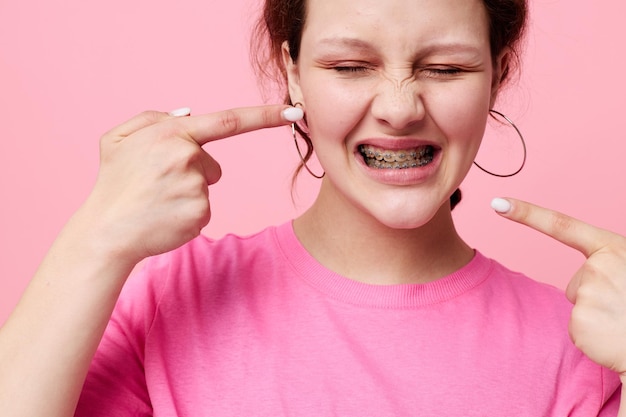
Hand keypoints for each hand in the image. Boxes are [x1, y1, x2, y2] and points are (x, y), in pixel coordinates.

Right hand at [83, 105, 301, 263]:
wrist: (106, 232)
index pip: (228, 120)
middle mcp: (187, 156)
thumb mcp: (118, 138)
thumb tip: (189, 114)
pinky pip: (204, 208)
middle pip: (212, 163)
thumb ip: (153, 118)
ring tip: (157, 201)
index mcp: (171, 133)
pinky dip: (188, 213)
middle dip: (193, 171)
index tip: (293, 111)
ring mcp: (196, 187)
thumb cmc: (113, 184)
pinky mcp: (201, 213)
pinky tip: (165, 215)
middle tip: (157, 184)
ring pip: (206, 186)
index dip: (264, 115)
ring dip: (188, 192)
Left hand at [492, 198, 625, 374]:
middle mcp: (597, 267)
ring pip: (578, 305)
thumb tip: (591, 275)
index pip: (561, 225)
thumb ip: (609, 264)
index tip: (499, 203)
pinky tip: (614, 336)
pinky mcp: (579, 321)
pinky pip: (577, 327)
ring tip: (624, 322)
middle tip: (625, 307)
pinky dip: (593, 335)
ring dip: (597, 316)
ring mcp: (587, 294)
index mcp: (612, 249)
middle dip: (596, 296)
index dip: (527, 213)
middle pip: (577, 282)